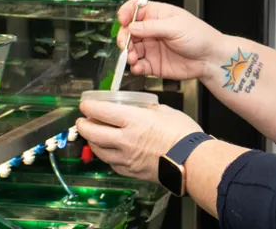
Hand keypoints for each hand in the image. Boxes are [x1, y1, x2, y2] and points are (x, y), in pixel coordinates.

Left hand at [77, 100, 202, 181]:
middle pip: (93, 133)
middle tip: (82, 121)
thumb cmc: (184, 136)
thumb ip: (147, 109)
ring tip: (93, 136)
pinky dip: (107, 156)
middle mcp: (126, 140)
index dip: (88, 107)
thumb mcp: (165, 111)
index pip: (101, 111)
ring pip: (99, 151)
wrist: (194, 162)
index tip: (85, 104)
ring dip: (92, 142)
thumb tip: (141, 107)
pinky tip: (110, 152)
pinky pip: (112, 164)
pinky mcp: (132, 171)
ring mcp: (127, 158)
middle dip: (83, 125)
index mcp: (133, 120)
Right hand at [116, 0, 223, 80]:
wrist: (210, 59)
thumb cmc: (200, 36)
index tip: (122, 21)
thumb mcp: (176, 26)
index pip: (134, 9)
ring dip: (128, 54)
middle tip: (126, 45)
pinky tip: (138, 67)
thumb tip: (132, 27)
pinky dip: (135, 67)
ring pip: (131, 49)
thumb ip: (152, 27)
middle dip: (124, 38)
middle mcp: (151, 31)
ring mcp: (151, 47)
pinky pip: (138, 65)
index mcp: (157, 15)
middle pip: (128, 31)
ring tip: (133, 59)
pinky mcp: (153, 64)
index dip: (126, 13)